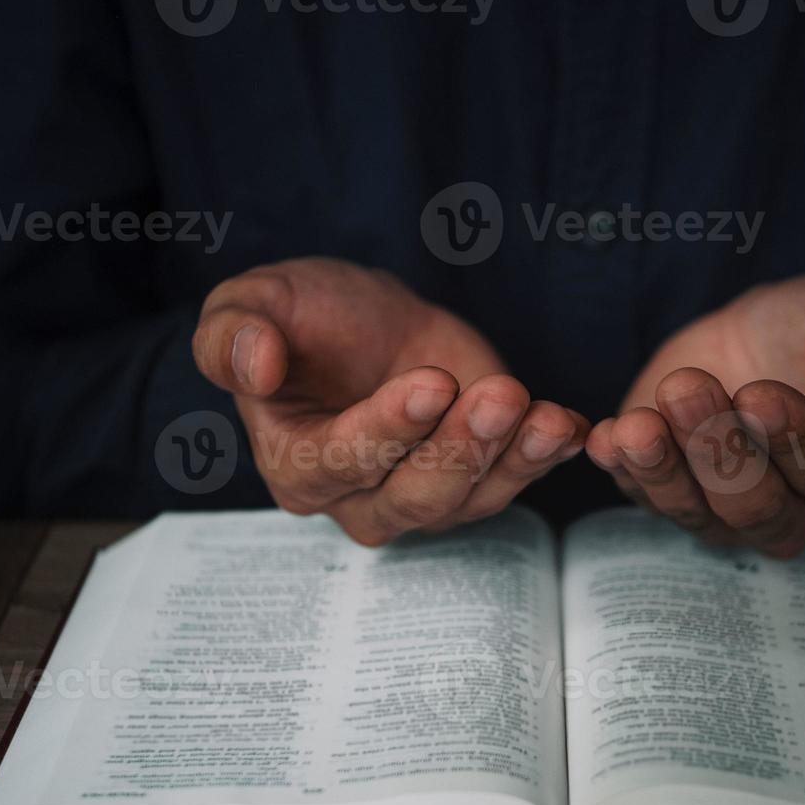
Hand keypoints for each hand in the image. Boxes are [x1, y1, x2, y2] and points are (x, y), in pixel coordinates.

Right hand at [193, 257, 587, 544]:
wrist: (365, 317)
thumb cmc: (301, 317)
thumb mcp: (250, 304)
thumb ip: (231, 337)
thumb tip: (253, 367)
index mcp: (296, 465)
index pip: (340, 462)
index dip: (387, 429)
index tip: (431, 383)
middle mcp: (359, 500)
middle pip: (414, 498)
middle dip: (459, 450)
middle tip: (498, 396)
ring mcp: (425, 495)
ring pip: (472, 498)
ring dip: (515, 460)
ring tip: (548, 418)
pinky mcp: (479, 476)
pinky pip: (516, 479)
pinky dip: (547, 455)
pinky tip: (573, 427)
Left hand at [586, 273, 804, 556]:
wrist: (767, 328)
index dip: (794, 442)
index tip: (760, 393)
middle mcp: (794, 513)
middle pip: (756, 508)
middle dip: (719, 452)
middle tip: (689, 389)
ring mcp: (723, 510)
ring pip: (694, 513)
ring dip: (662, 469)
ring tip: (637, 423)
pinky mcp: (668, 488)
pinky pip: (642, 494)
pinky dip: (620, 470)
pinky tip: (603, 438)